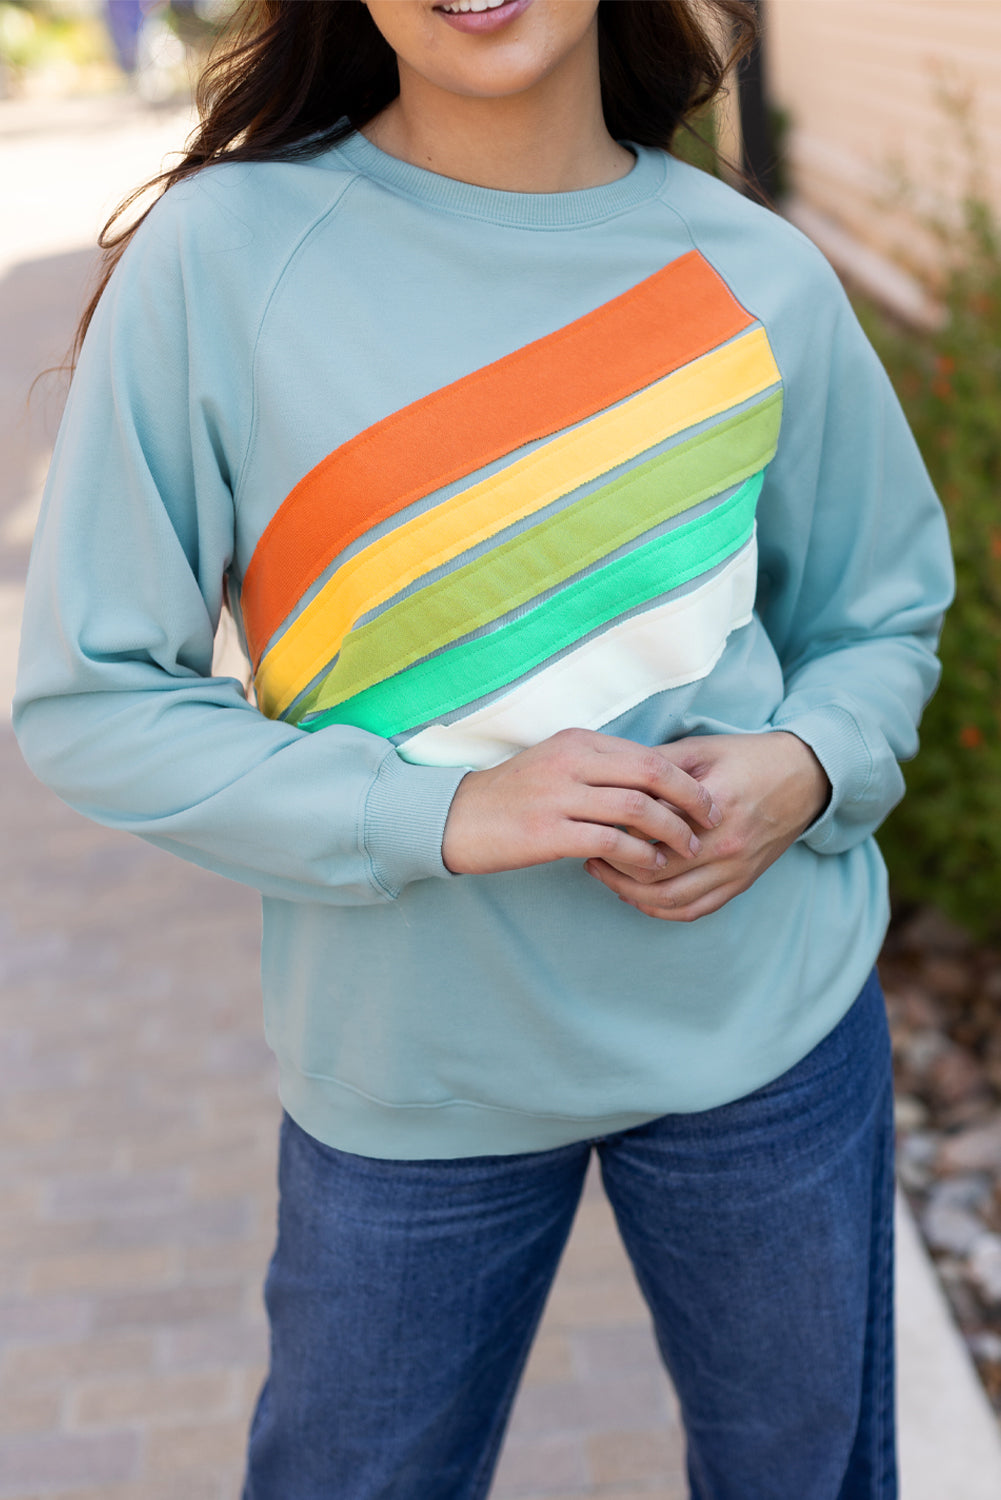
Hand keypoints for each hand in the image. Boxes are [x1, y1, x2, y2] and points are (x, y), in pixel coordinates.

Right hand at [441, 727, 722, 875]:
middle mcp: (571, 762)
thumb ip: (597, 766)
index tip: (706, 799)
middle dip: (689, 800)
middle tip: (711, 821)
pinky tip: (651, 864)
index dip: (684, 779)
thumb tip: (650, 780)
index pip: (647, 754)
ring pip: (636, 808)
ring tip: (685, 848)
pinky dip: (639, 855)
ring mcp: (559, 796)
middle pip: (651, 774)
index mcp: (577, 742)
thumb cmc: (511, 795)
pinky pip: (611, 842)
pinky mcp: (549, 832)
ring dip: (671, 831)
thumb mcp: (554, 764)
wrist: (456, 818)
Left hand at [584, 731, 829, 921]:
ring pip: (669, 900)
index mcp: (713, 806)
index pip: (648, 830)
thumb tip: (611, 775)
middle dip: (614, 865)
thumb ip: (656, 764)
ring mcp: (734, 870)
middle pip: (652, 872)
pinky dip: (660, 910)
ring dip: (629, 892)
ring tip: (605, 874)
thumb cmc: (749, 758)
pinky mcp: (741, 883)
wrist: (805, 777)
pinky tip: (636, 896)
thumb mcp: (701, 749)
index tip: (593, 820)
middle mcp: (725, 846)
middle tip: (590, 850)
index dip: (615, 828)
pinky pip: (694, 910)